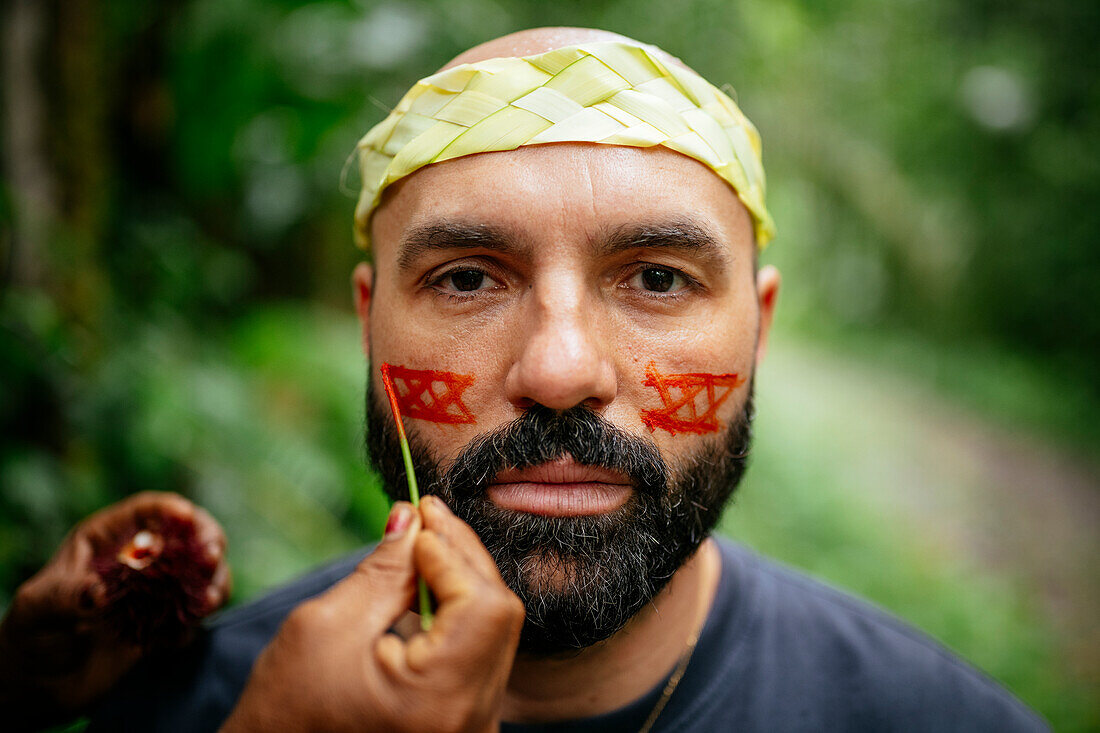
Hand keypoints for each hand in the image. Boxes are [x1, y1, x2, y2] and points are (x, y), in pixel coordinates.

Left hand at [0, 491, 229, 729]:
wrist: (41, 683)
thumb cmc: (31, 634)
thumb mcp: (37, 609)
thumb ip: (65, 596)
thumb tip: (97, 592)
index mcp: (106, 539)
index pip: (146, 510)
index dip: (171, 509)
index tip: (187, 517)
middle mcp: (139, 557)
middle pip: (188, 533)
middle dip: (208, 539)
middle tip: (212, 556)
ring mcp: (157, 588)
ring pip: (203, 570)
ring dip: (215, 580)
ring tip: (207, 602)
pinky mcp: (168, 618)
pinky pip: (198, 609)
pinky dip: (201, 617)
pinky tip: (178, 638)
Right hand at [220, 496, 523, 732]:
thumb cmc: (284, 713)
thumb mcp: (326, 626)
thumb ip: (384, 569)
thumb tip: (413, 518)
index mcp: (439, 700)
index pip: (482, 604)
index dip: (453, 554)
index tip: (420, 519)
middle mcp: (472, 722)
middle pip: (497, 616)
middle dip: (461, 559)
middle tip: (424, 516)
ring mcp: (473, 728)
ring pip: (493, 633)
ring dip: (460, 583)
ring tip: (421, 548)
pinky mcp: (463, 725)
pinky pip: (478, 656)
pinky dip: (456, 617)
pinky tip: (426, 591)